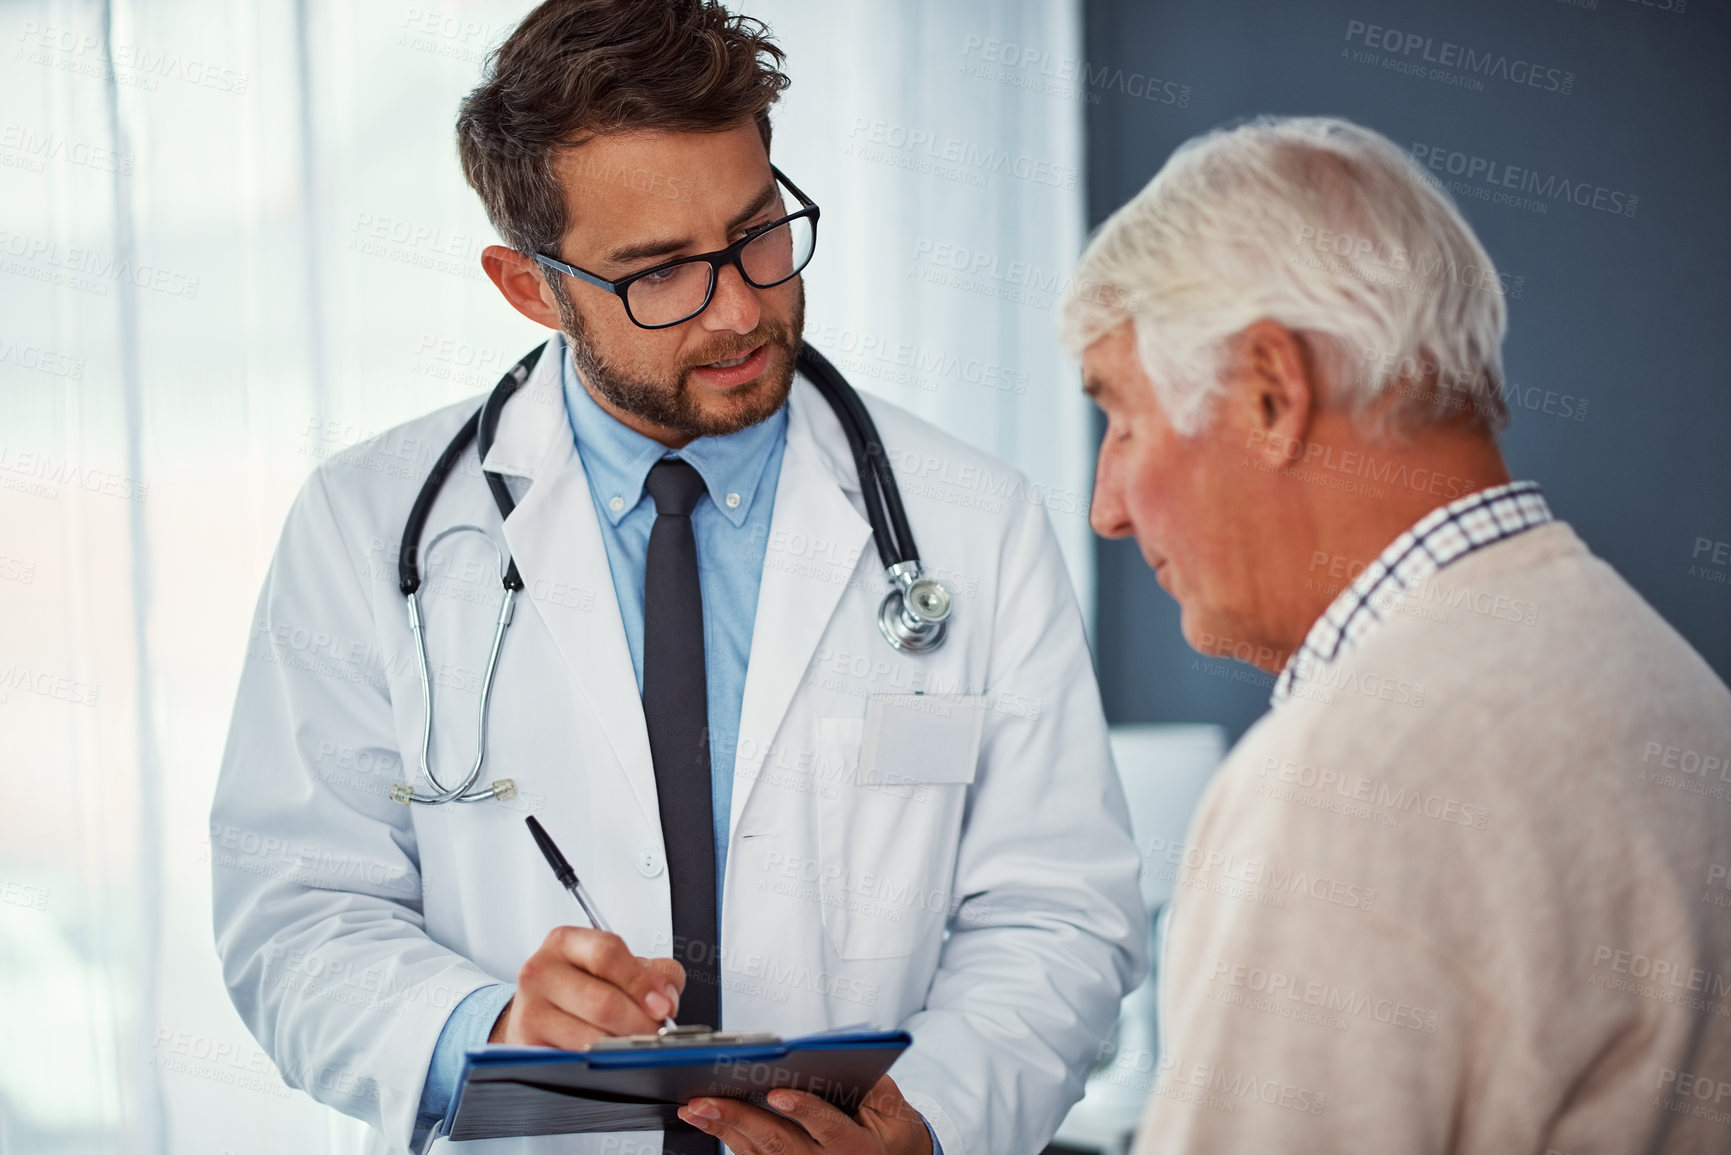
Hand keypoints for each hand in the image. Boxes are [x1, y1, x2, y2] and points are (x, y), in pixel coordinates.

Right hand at [489, 925, 685, 1047]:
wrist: (538, 1012)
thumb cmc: (582, 986)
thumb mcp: (617, 967)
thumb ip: (654, 973)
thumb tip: (666, 999)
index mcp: (565, 942)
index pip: (607, 953)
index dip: (641, 982)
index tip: (663, 1005)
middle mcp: (541, 971)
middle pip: (601, 1001)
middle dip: (638, 1023)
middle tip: (655, 1033)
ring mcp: (529, 1009)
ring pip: (590, 1036)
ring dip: (621, 1046)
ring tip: (635, 1046)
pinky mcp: (528, 1044)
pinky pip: (574, 1059)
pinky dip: (600, 1062)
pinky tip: (610, 1058)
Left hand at [677, 1074, 932, 1153]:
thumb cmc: (889, 1134)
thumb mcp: (894, 1110)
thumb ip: (875, 1086)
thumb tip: (844, 1056)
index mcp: (858, 1149)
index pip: (827, 1127)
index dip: (803, 1110)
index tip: (776, 1092)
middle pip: (779, 1144)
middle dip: (740, 1120)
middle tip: (708, 1100)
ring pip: (759, 1154)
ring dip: (724, 1130)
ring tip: (696, 1107)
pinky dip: (729, 1139)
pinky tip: (708, 1120)